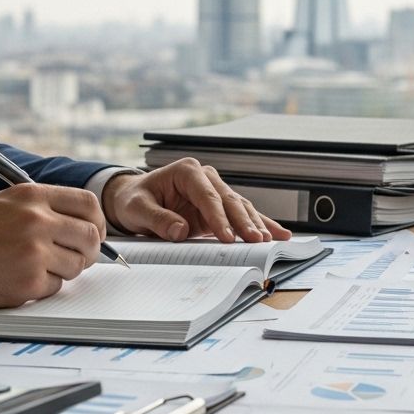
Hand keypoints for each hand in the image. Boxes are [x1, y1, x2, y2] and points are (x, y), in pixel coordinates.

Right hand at [0, 184, 104, 309]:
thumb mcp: (1, 204)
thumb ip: (40, 208)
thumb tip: (79, 224)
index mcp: (30, 195)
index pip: (88, 204)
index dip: (96, 222)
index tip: (93, 232)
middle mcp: (36, 220)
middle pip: (90, 237)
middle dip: (88, 251)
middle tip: (75, 257)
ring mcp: (33, 252)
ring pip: (76, 265)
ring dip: (62, 271)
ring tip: (33, 267)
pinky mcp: (26, 283)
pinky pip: (54, 287)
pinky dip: (41, 287)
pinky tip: (16, 279)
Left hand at [102, 158, 292, 243]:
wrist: (135, 200)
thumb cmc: (135, 200)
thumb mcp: (137, 209)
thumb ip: (157, 219)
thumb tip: (179, 231)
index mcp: (187, 171)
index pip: (208, 196)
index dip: (219, 218)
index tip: (227, 237)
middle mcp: (206, 178)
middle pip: (230, 201)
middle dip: (245, 222)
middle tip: (256, 241)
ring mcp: (215, 192)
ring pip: (241, 208)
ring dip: (255, 225)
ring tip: (269, 241)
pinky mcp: (219, 209)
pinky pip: (242, 216)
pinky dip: (260, 225)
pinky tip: (278, 234)